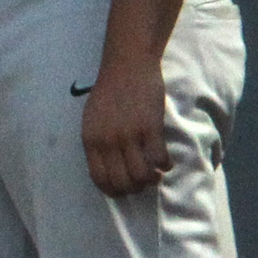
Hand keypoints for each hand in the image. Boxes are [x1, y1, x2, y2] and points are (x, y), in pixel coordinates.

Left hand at [80, 59, 168, 196]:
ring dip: (151, 180)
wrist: (127, 66)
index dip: (113, 191)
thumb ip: (97, 142)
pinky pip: (160, 159)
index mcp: (90, 140)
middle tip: (142, 182)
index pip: (100, 179)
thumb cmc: (109, 91)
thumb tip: (106, 168)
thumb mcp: (92, 119)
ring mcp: (129, 135)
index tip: (123, 191)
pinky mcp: (150, 128)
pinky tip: (166, 162)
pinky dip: (165, 165)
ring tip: (156, 175)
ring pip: (142, 176)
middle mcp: (108, 141)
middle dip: (134, 188)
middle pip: (122, 182)